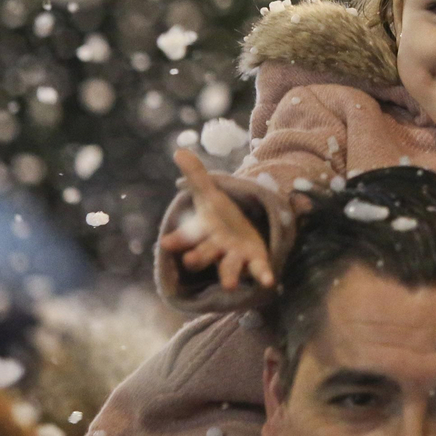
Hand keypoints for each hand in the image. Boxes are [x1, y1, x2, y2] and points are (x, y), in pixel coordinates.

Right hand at [159, 148, 274, 289]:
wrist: (241, 235)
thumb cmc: (220, 217)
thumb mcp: (210, 195)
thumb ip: (196, 176)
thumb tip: (179, 150)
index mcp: (203, 232)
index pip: (187, 236)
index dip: (178, 239)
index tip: (166, 243)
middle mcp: (216, 248)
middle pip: (204, 254)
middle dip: (197, 258)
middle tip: (190, 261)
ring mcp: (235, 257)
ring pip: (228, 268)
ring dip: (229, 275)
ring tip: (229, 285)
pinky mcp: (254, 261)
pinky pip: (257, 270)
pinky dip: (262, 275)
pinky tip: (269, 281)